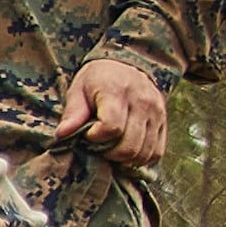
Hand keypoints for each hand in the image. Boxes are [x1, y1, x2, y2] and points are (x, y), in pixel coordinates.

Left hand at [52, 52, 172, 171]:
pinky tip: (126, 153)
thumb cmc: (96, 81)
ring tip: (110, 149)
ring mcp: (157, 113)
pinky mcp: (164, 122)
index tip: (87, 134)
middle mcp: (143, 102)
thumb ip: (73, 113)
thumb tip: (61, 135)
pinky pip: (156, 152)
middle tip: (98, 146)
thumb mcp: (78, 90)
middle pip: (129, 146)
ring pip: (144, 153)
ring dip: (124, 159)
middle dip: (109, 153)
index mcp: (118, 92)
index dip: (95, 137)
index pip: (111, 127)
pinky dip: (140, 159)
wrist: (125, 67)